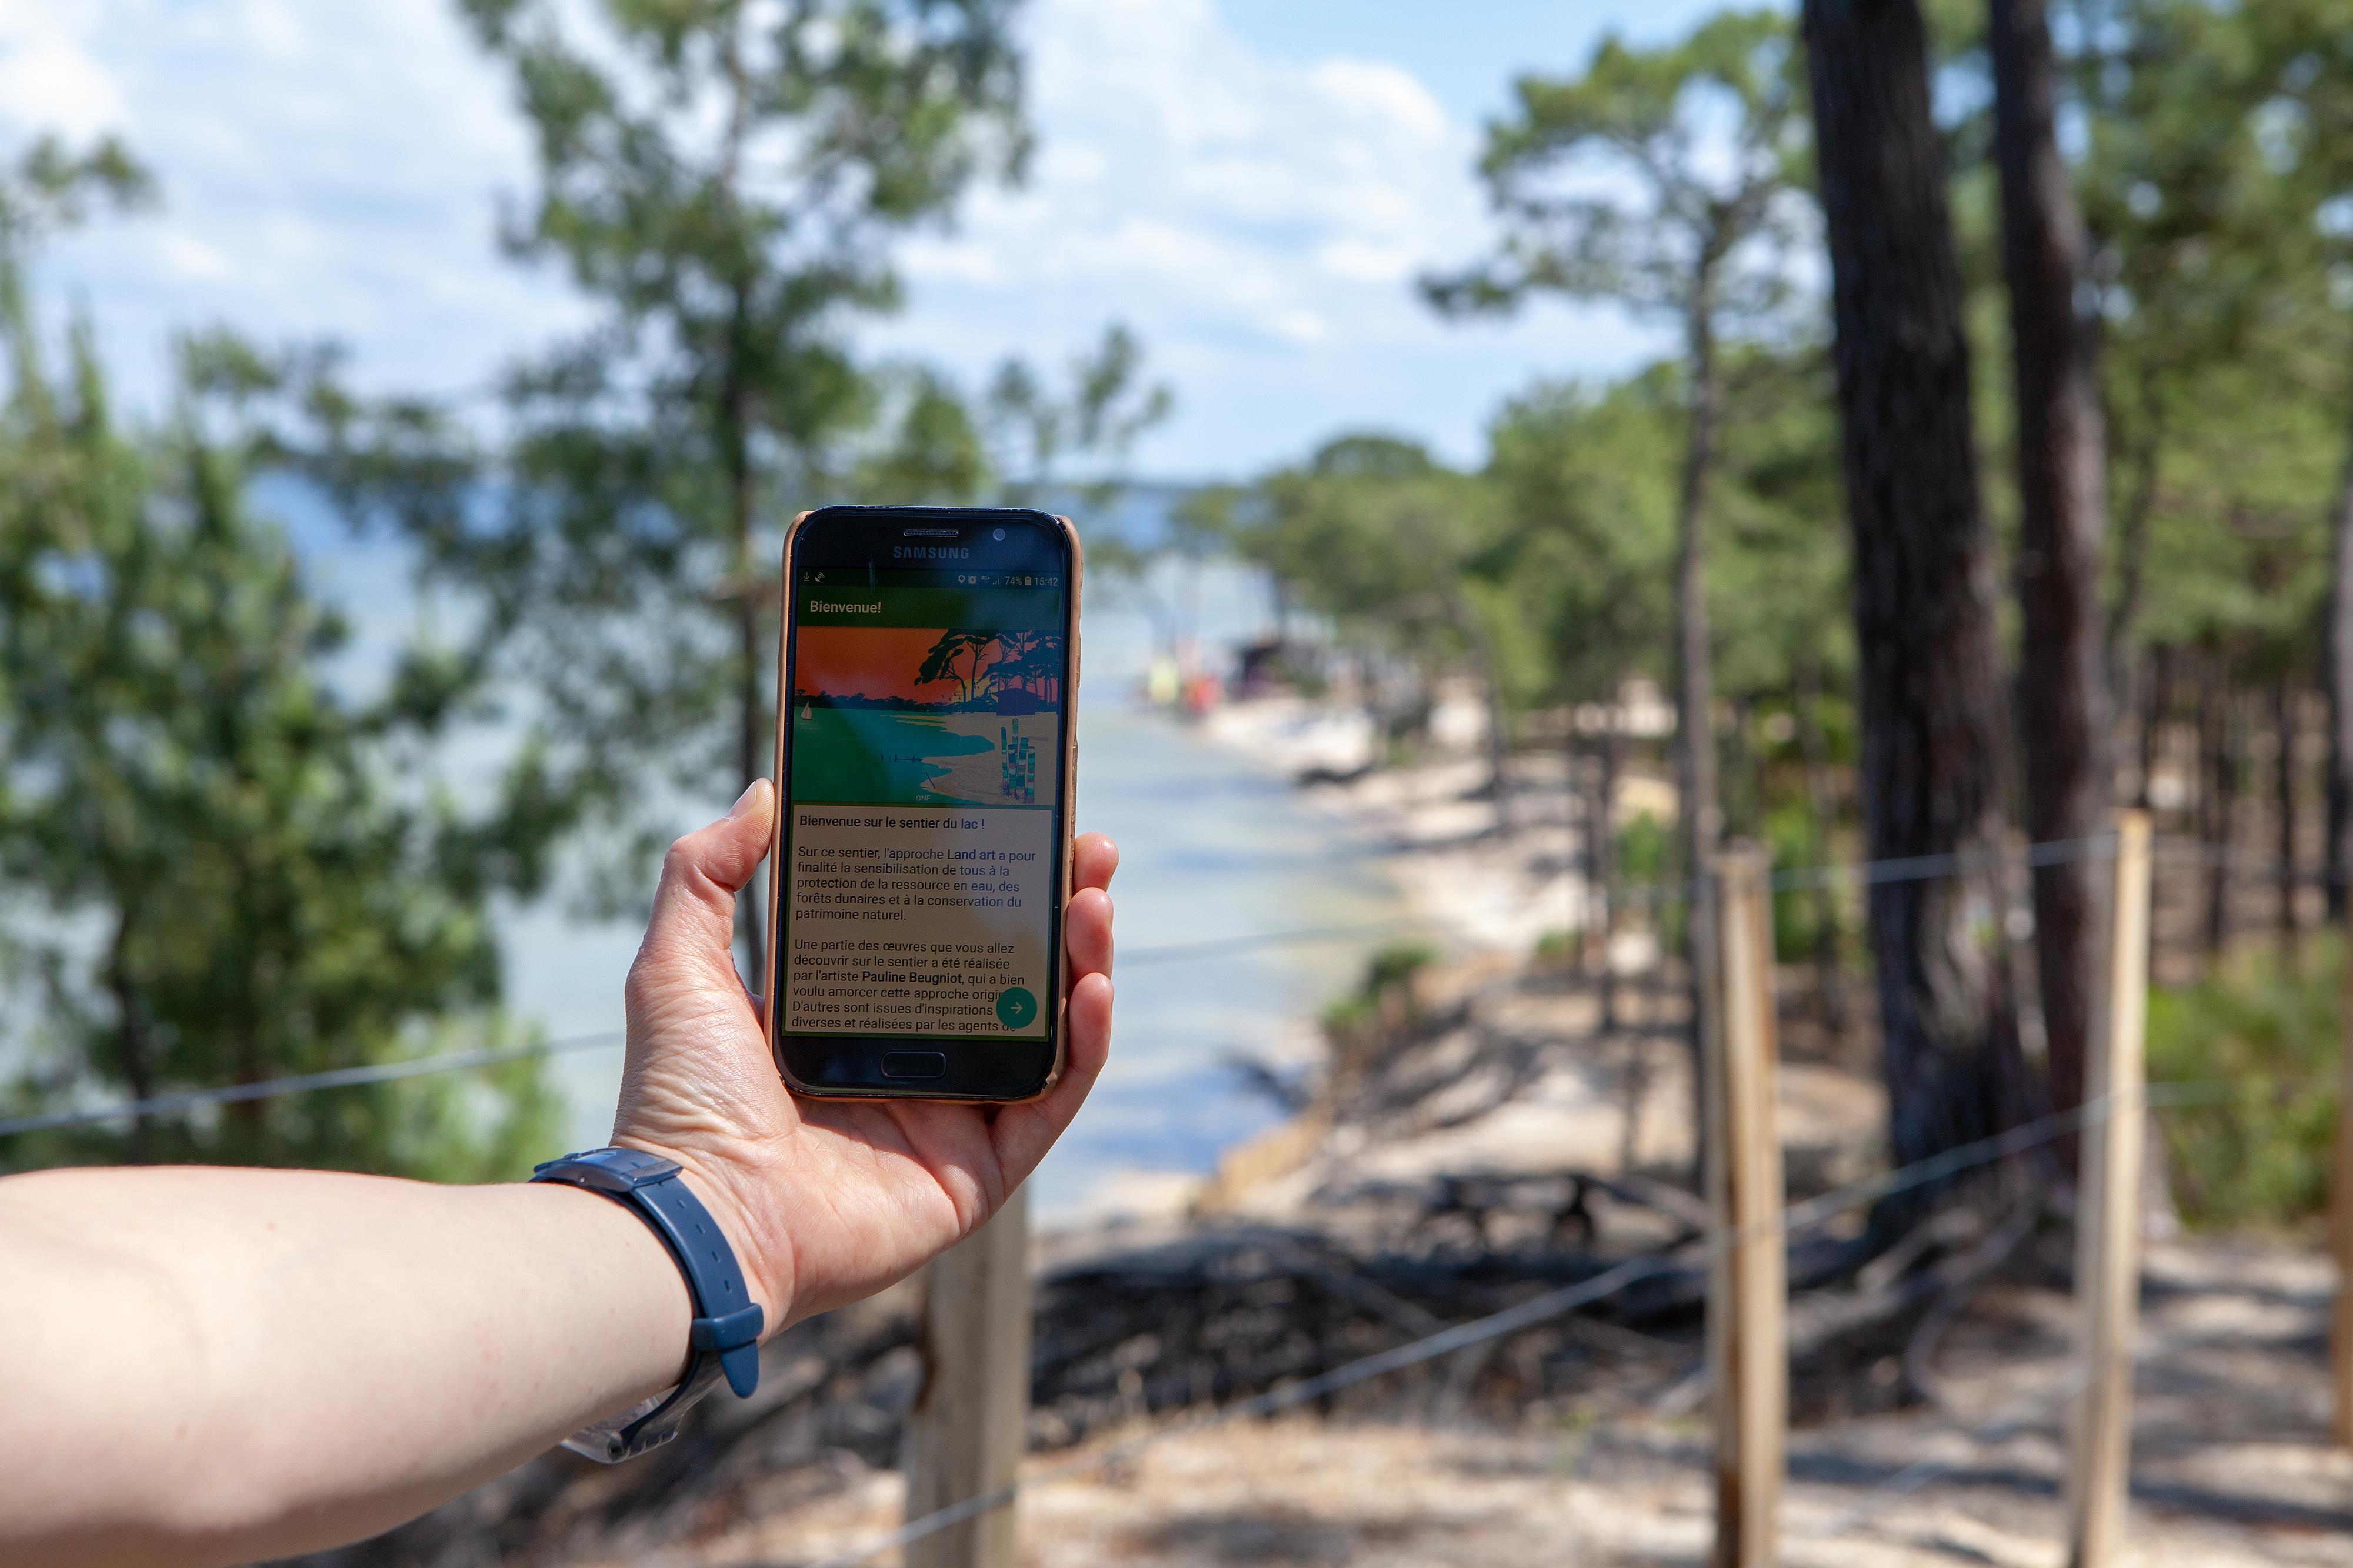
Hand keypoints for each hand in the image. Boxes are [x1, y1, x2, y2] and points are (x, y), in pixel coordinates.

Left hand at [610, 780, 1114, 1328]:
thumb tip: (765, 790)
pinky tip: (1092, 987)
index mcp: (849, 1012)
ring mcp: (952, 1118)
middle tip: (1087, 848)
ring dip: (1082, 960)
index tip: (1014, 817)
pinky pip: (1053, 1101)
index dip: (982, 876)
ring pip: (1045, 1029)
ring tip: (1093, 899)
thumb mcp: (677, 963)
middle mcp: (909, 1060)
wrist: (702, 1216)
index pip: (939, 929)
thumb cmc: (680, 1100)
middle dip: (1056, 905)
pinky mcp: (980, 1171)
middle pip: (1008, 970)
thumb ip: (707, 872)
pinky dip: (1085, 1045)